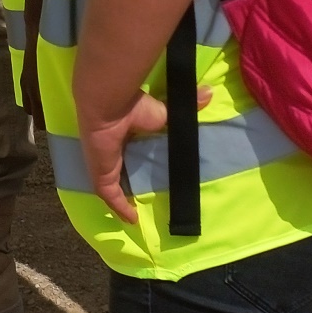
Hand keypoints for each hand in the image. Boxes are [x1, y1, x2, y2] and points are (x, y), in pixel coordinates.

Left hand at [75, 83, 212, 222]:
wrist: (110, 104)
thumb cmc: (134, 106)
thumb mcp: (165, 111)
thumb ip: (186, 106)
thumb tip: (210, 92)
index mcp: (122, 137)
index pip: (127, 154)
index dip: (134, 163)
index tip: (146, 172)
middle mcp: (110, 154)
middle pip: (118, 173)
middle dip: (126, 185)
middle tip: (143, 197)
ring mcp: (103, 166)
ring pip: (111, 188)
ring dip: (121, 200)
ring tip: (138, 214)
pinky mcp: (101, 177)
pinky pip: (110, 198)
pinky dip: (120, 209)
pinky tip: (133, 220)